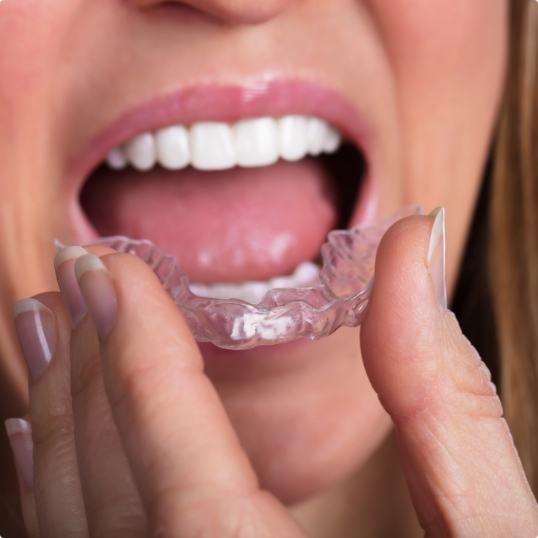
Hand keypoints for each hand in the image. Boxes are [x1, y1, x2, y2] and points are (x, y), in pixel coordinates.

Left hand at [5, 212, 537, 536]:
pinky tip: (36, 434)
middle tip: (73, 277)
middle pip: (112, 494)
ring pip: (74, 525)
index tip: (111, 264)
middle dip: (86, 367)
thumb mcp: (488, 529)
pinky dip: (48, 489)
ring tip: (48, 326)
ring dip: (58, 413)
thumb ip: (442, 393)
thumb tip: (411, 248)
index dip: (141, 347)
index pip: (185, 466)